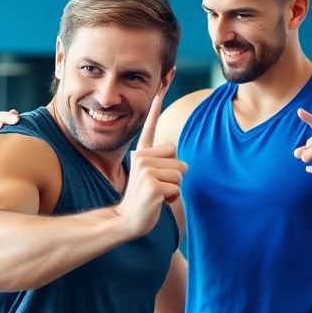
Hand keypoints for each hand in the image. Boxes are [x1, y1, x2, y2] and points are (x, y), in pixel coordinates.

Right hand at [117, 91, 186, 239]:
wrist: (127, 220)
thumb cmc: (144, 199)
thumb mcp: (151, 177)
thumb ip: (164, 166)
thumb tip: (184, 164)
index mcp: (141, 154)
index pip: (149, 130)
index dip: (154, 111)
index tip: (158, 92)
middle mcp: (141, 158)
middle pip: (177, 158)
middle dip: (175, 175)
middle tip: (158, 186)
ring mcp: (146, 171)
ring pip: (179, 173)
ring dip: (174, 187)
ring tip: (158, 194)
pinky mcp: (152, 185)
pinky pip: (177, 187)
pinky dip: (172, 198)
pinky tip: (158, 202)